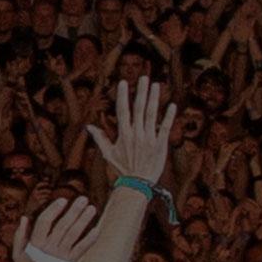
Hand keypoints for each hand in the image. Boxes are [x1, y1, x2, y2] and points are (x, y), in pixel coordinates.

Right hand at [12, 195, 97, 261]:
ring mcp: (60, 256)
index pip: (44, 222)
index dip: (53, 210)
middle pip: (62, 225)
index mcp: (35, 245)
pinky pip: (81, 249)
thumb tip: (24, 217)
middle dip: (73, 211)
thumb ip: (20, 236)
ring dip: (83, 220)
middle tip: (83, 199)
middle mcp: (48, 249)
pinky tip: (96, 229)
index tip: (63, 200)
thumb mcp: (18, 254)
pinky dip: (89, 239)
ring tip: (92, 208)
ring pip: (73, 234)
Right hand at [87, 75, 175, 190]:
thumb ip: (100, 138)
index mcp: (124, 135)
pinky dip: (169, 116)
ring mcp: (149, 139)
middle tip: (144, 78)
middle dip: (141, 92)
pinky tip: (172, 105)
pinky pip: (165, 128)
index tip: (123, 82)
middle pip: (139, 108)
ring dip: (154, 99)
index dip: (123, 96)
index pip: (123, 111)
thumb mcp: (108, 154)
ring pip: (152, 115)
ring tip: (156, 85)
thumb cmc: (122, 169)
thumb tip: (89, 126)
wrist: (137, 184)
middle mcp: (136, 134)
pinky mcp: (160, 145)